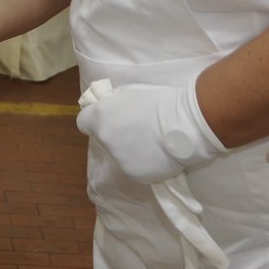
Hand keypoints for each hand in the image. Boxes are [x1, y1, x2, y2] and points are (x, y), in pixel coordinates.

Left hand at [76, 78, 223, 186]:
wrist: (184, 124)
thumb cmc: (159, 101)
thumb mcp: (129, 93)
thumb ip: (113, 105)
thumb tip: (110, 112)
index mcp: (100, 118)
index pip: (83, 122)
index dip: (95, 119)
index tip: (108, 117)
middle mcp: (105, 142)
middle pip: (105, 140)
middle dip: (117, 135)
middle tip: (139, 128)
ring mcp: (120, 161)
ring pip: (121, 156)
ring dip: (132, 150)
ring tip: (154, 141)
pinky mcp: (136, 175)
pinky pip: (137, 168)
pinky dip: (145, 162)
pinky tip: (160, 153)